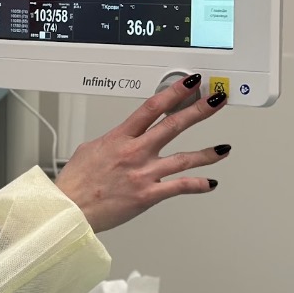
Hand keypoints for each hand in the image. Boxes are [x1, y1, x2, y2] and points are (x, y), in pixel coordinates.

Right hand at [55, 75, 229, 233]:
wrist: (70, 209)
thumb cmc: (75, 182)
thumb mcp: (90, 150)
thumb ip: (112, 141)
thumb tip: (122, 139)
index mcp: (119, 138)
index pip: (151, 108)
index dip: (174, 92)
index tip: (189, 83)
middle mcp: (134, 153)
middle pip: (173, 125)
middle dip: (198, 110)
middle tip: (216, 100)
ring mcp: (143, 174)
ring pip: (184, 159)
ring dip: (207, 153)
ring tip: (224, 148)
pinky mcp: (147, 195)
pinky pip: (179, 188)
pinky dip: (197, 185)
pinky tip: (210, 183)